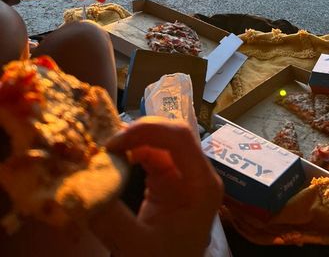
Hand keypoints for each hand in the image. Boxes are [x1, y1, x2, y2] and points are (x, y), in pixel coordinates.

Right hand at [92, 117, 222, 256]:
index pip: (180, 138)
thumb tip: (79, 188)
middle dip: (138, 132)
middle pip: (171, 134)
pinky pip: (149, 155)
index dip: (147, 131)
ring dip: (131, 140)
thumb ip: (110, 217)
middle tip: (105, 143)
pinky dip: (129, 152)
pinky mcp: (167, 181)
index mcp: (202, 185)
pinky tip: (112, 158)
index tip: (113, 143)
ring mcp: (182, 175)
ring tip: (104, 149)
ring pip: (158, 142)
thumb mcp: (136, 247)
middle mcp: (197, 173)